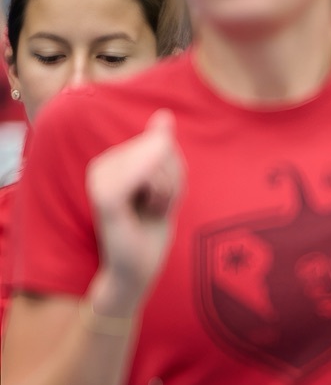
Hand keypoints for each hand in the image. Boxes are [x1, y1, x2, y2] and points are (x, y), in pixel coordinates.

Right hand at [85, 111, 185, 309]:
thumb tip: (164, 115)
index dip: (176, 172)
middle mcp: (102, 164)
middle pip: (163, 152)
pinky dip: (159, 192)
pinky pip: (142, 174)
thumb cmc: (149, 229)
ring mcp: (100, 180)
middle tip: (155, 208)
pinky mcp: (106, 197)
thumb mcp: (166, 184)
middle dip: (173, 183)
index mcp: (113, 159)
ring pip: (159, 164)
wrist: (136, 269)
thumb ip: (162, 149)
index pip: (164, 145)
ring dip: (168, 193)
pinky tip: (148, 210)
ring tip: (149, 212)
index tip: (159, 198)